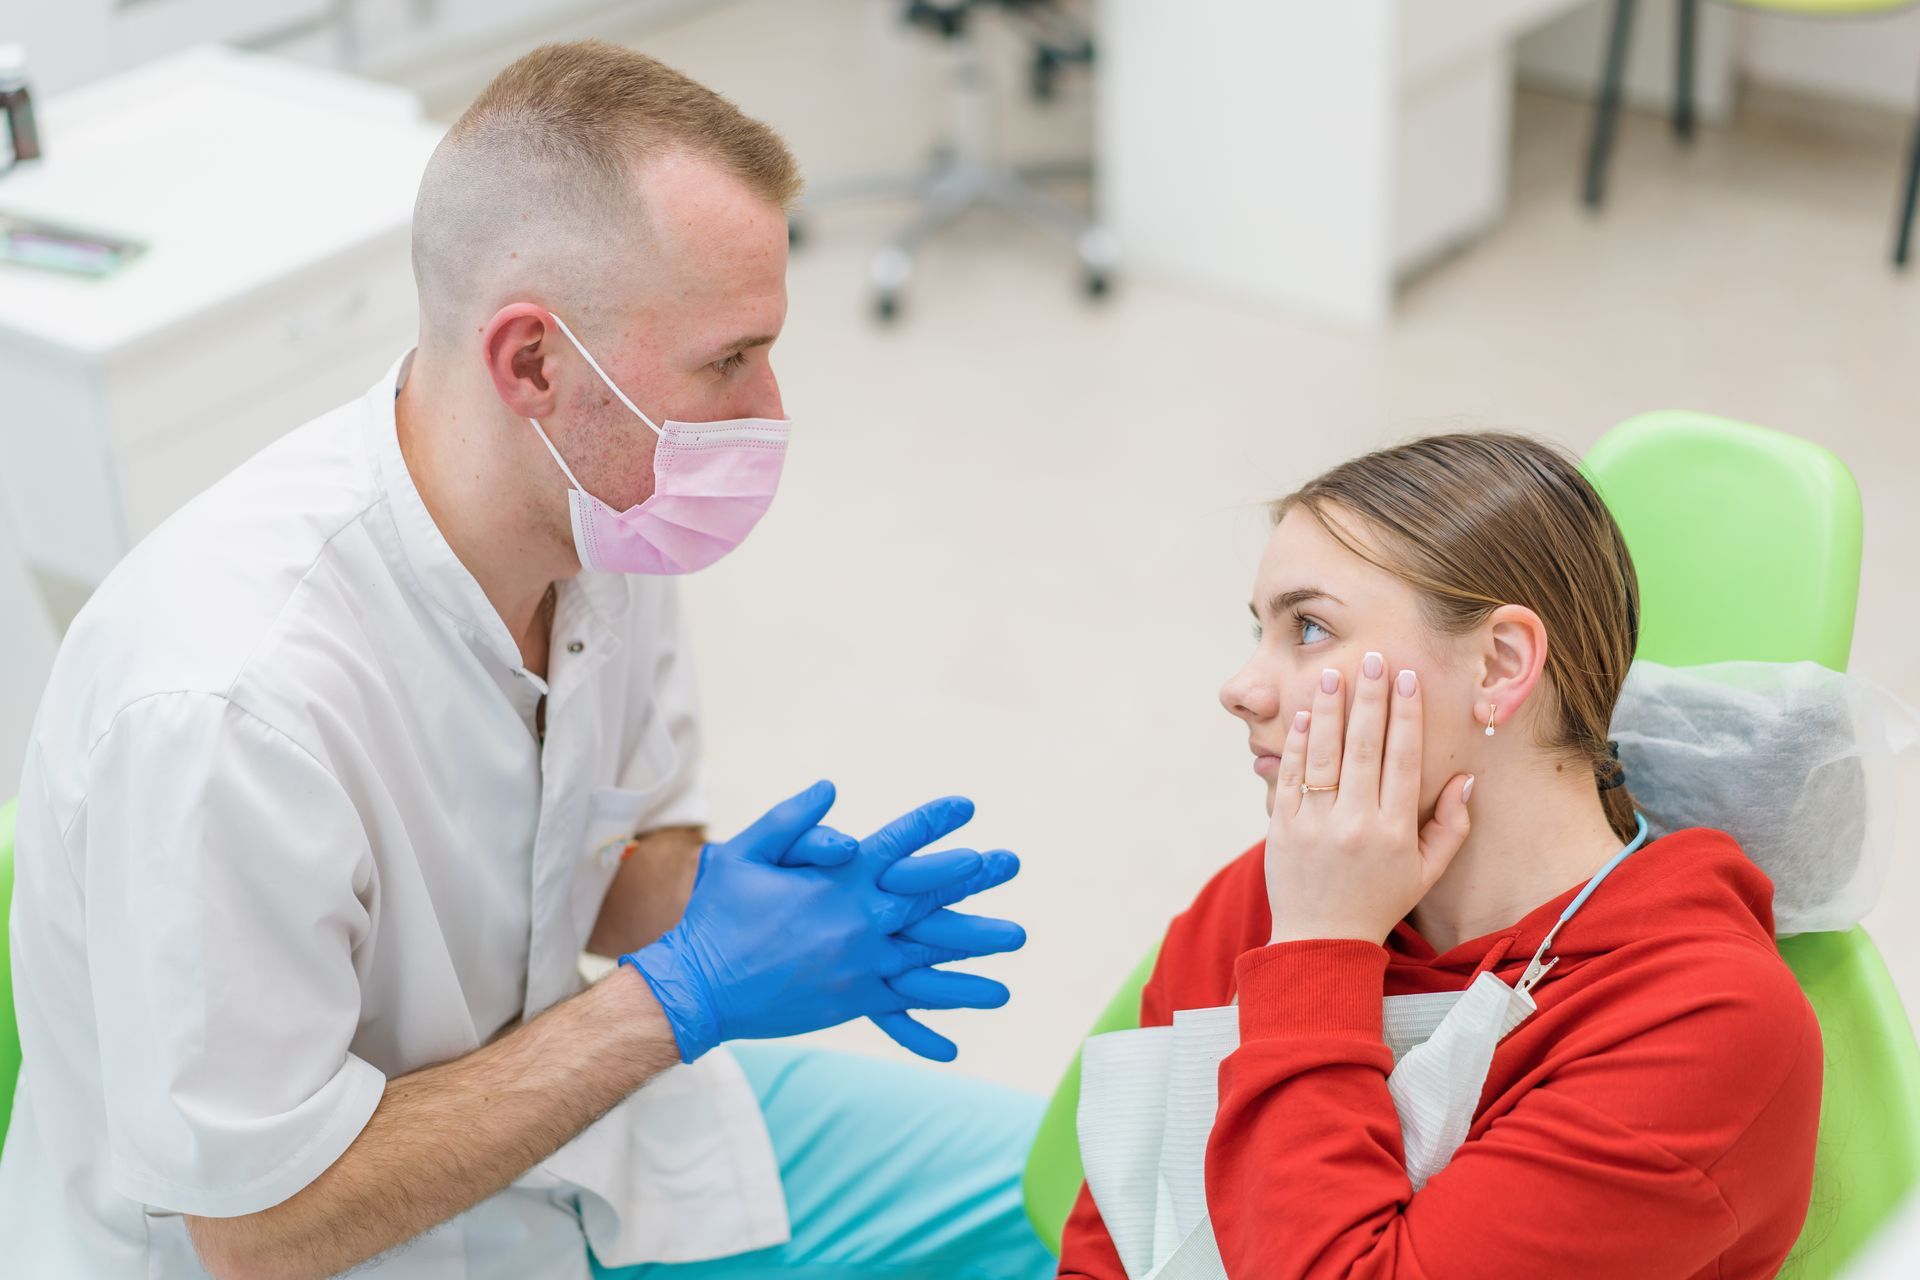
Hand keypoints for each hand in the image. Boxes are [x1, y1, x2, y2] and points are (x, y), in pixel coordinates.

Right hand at [622, 782, 1025, 1061]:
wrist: (698, 987)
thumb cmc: (717, 914)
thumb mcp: (745, 853)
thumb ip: (791, 821)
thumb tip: (832, 788)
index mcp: (839, 882)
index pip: (898, 845)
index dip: (933, 823)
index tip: (966, 808)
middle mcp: (860, 923)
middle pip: (930, 898)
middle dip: (974, 879)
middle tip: (1010, 863)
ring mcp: (860, 967)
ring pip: (929, 961)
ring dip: (972, 958)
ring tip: (1009, 956)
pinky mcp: (850, 1002)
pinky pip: (898, 1012)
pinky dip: (924, 1029)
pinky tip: (954, 1047)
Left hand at [1265, 655, 1472, 945]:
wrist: (1321, 941)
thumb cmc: (1380, 901)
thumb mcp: (1427, 872)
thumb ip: (1451, 826)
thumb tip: (1466, 778)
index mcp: (1394, 831)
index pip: (1402, 759)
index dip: (1406, 715)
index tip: (1407, 679)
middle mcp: (1355, 823)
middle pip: (1363, 747)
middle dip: (1369, 698)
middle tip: (1373, 658)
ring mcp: (1314, 825)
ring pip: (1323, 756)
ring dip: (1330, 710)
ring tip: (1333, 673)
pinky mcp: (1281, 828)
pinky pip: (1289, 777)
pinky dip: (1297, 744)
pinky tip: (1307, 715)